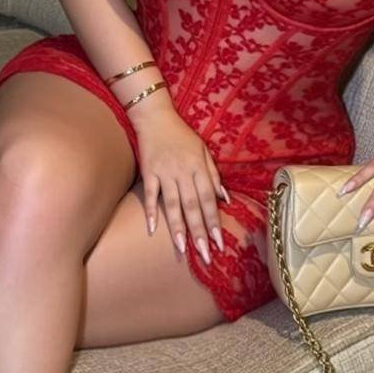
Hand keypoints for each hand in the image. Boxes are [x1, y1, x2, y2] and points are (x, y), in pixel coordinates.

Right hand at [135, 110, 228, 263]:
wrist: (156, 118)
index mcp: (199, 167)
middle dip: (199, 232)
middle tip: (204, 255)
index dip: (214, 221)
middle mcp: (183, 172)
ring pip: (172, 204)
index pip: (209, 199)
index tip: (219, 242)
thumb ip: (214, 175)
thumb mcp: (204, 150)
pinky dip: (151, 211)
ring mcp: (164, 173)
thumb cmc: (183, 135)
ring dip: (177, 227)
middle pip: (192, 206)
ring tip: (182, 249)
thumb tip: (225, 199)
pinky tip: (152, 229)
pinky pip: (150, 195)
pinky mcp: (148, 172)